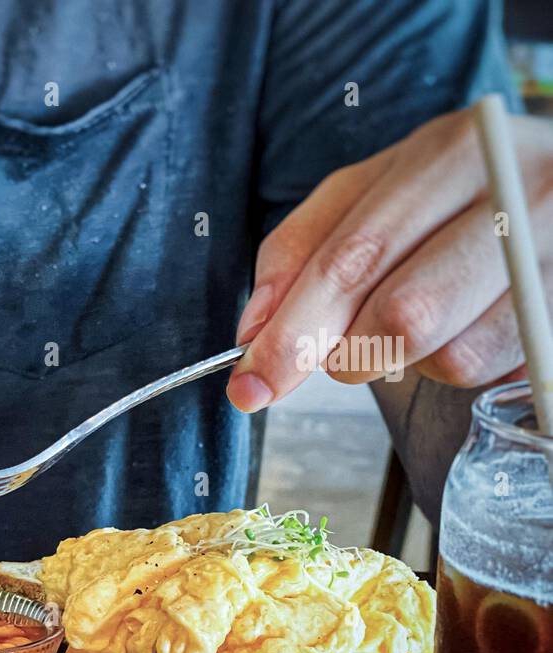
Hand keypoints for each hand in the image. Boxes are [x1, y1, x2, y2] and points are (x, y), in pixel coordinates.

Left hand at [228, 107, 552, 410]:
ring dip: (408, 360)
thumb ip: (303, 248)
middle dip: (346, 355)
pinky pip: (490, 373)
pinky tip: (463, 327)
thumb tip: (253, 330)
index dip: (292, 331)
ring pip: (449, 356)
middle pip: (402, 314)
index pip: (353, 256)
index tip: (250, 384)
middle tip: (338, 357)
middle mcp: (518, 195)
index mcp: (451, 152)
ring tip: (422, 318)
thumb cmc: (454, 196)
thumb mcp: (375, 192)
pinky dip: (456, 364)